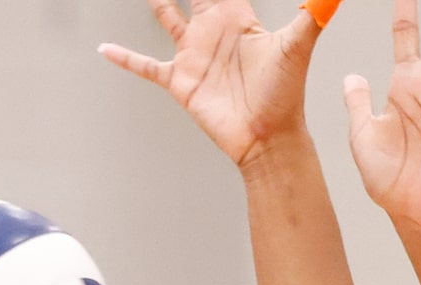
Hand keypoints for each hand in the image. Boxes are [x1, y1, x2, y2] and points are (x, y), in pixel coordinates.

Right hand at [101, 0, 326, 168]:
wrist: (266, 135)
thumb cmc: (285, 93)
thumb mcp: (298, 43)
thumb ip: (313, 12)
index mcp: (238, 18)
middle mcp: (213, 31)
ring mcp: (194, 55)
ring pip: (167, 18)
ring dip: (156, 2)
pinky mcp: (179, 81)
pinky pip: (145, 66)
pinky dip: (125, 58)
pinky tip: (107, 49)